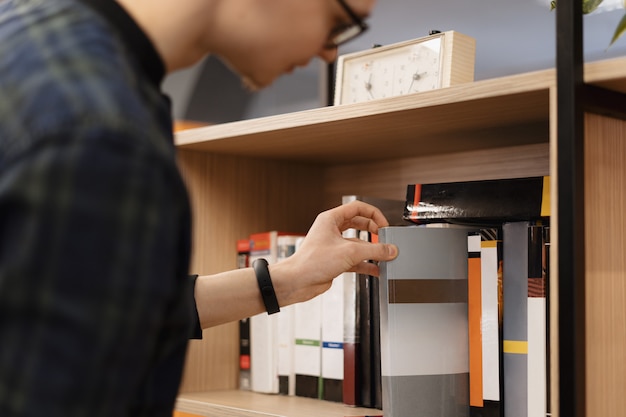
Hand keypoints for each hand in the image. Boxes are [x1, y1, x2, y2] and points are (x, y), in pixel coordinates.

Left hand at [271, 200, 398, 304]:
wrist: (297, 282)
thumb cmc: (311, 262)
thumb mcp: (349, 252)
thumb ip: (374, 250)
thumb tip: (390, 249)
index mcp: (331, 219)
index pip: (357, 208)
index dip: (373, 214)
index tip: (384, 225)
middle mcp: (331, 230)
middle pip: (359, 224)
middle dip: (374, 232)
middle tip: (385, 239)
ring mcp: (333, 246)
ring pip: (358, 243)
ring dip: (371, 250)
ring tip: (384, 256)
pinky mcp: (335, 260)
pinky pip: (355, 259)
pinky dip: (366, 264)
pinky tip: (375, 270)